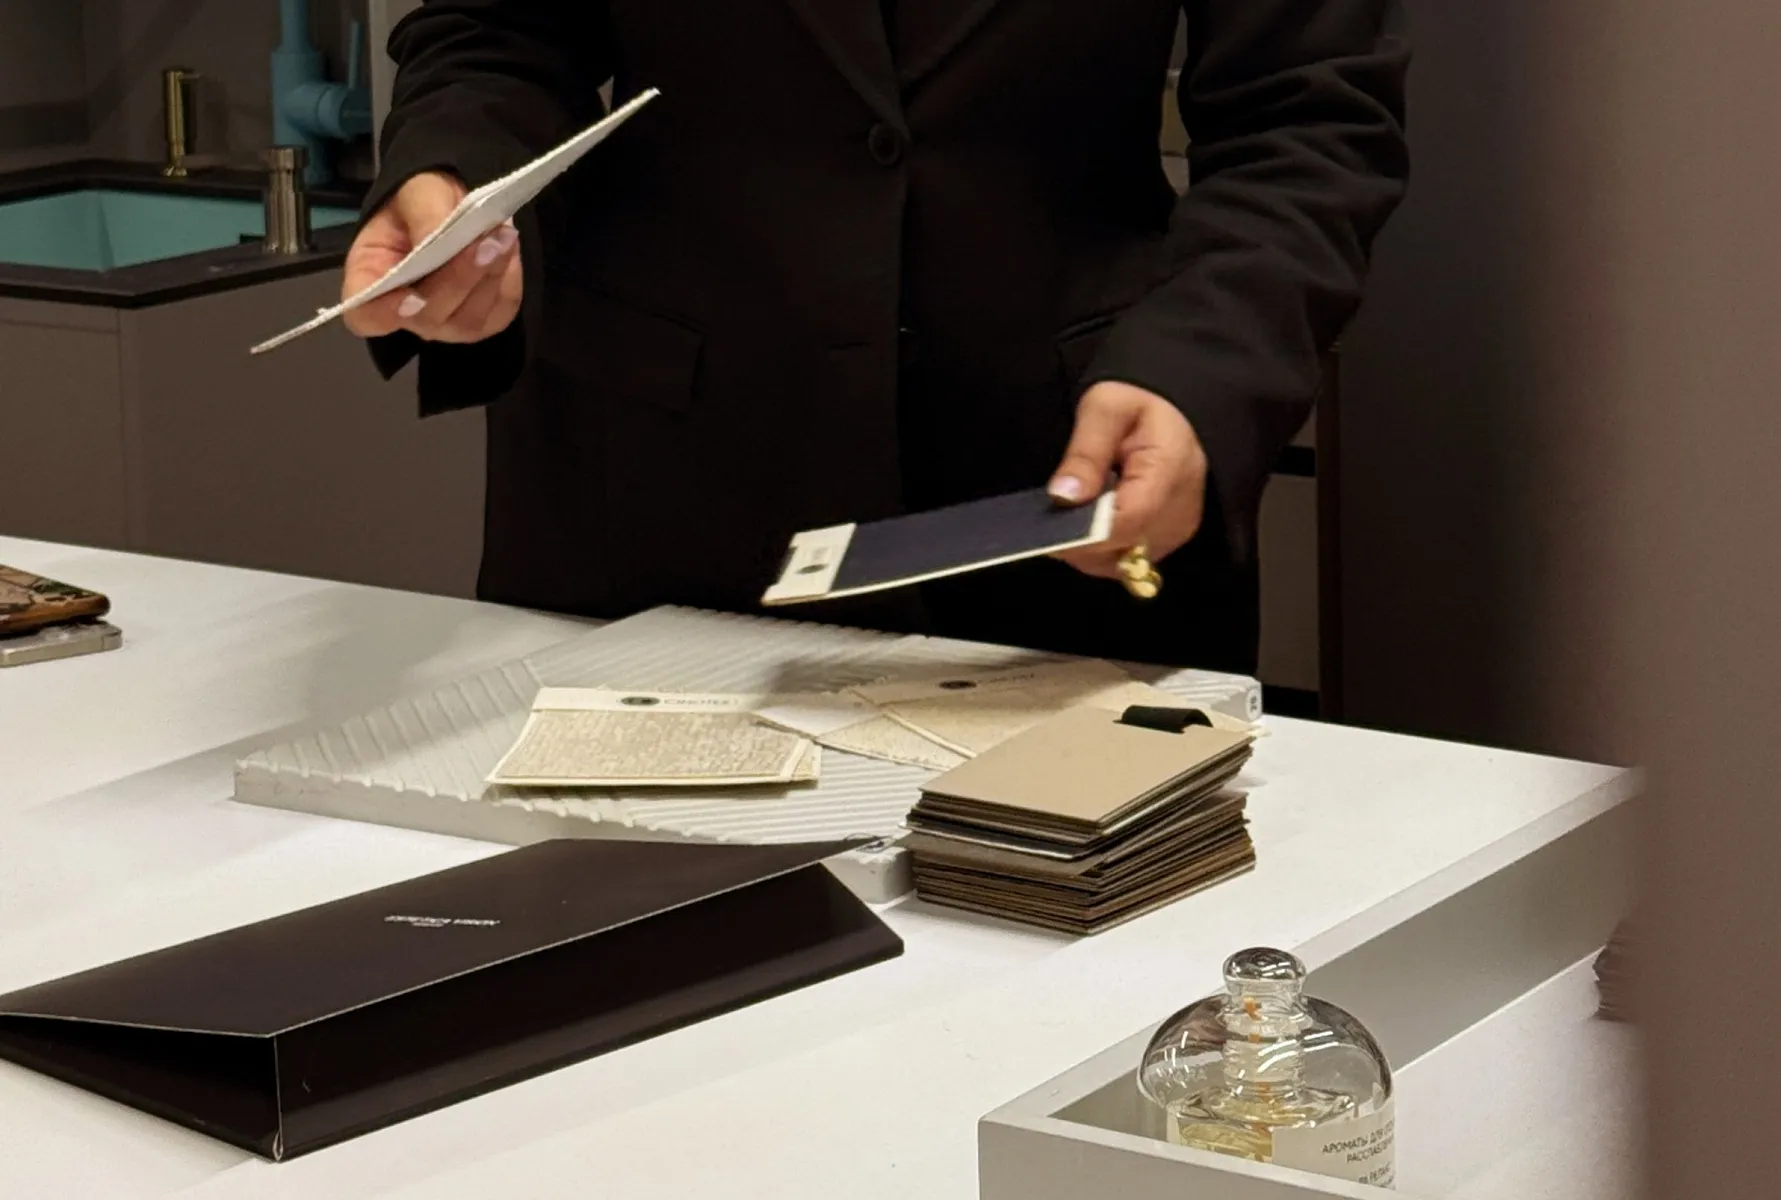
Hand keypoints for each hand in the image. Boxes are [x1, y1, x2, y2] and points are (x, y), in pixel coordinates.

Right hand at [341, 171, 523, 343]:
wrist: (456, 204)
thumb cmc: (423, 199)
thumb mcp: (418, 191)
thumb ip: (424, 216)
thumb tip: (438, 240)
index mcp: (371, 279)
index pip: (366, 315)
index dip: (384, 313)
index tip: (410, 297)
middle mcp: (406, 313)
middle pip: (429, 317)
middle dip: (459, 277)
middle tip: (487, 239)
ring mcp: (446, 323)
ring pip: (468, 321)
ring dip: (489, 277)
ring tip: (503, 236)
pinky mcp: (484, 321)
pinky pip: (498, 312)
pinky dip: (507, 281)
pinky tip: (508, 250)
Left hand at [1047, 381, 1208, 579]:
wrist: (1176, 404)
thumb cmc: (1141, 399)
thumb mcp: (1105, 408)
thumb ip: (1085, 453)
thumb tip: (1063, 498)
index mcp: (1171, 470)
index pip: (1126, 522)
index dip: (1084, 536)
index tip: (1045, 536)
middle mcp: (1181, 510)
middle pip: (1122, 551)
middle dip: (1080, 544)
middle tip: (1049, 520)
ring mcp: (1177, 528)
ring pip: (1122, 563)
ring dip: (1090, 549)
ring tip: (1072, 514)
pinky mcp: (1170, 536)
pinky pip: (1129, 558)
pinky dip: (1103, 548)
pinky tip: (1091, 521)